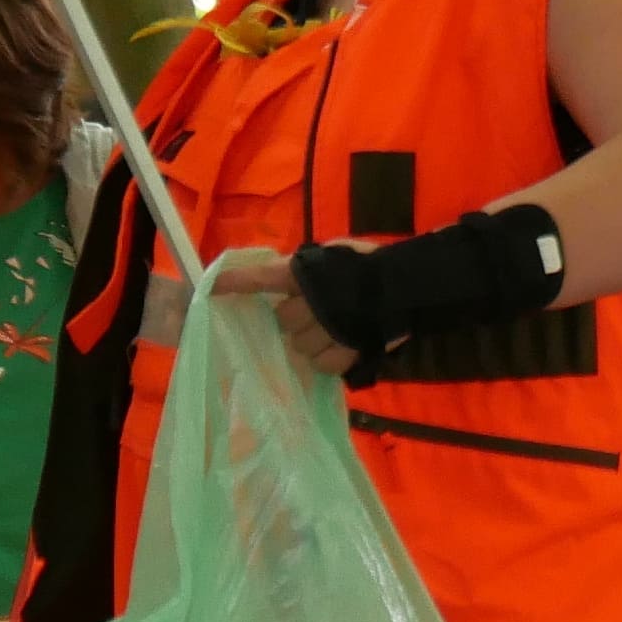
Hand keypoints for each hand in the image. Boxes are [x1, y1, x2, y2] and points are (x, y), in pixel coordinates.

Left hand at [218, 246, 360, 378]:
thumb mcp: (332, 256)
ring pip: (301, 346)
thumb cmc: (367, 265)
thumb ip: (304, 268)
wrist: (408, 286)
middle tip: (310, 314)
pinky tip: (340, 346)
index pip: (262, 278)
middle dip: (293, 319)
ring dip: (310, 341)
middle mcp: (312, 302)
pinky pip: (322, 364)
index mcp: (306, 273)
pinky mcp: (344, 352)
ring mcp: (328, 329)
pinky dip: (327, 358)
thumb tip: (276, 277)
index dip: (236, 283)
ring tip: (329, 331)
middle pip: (284, 321)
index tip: (212, 288)